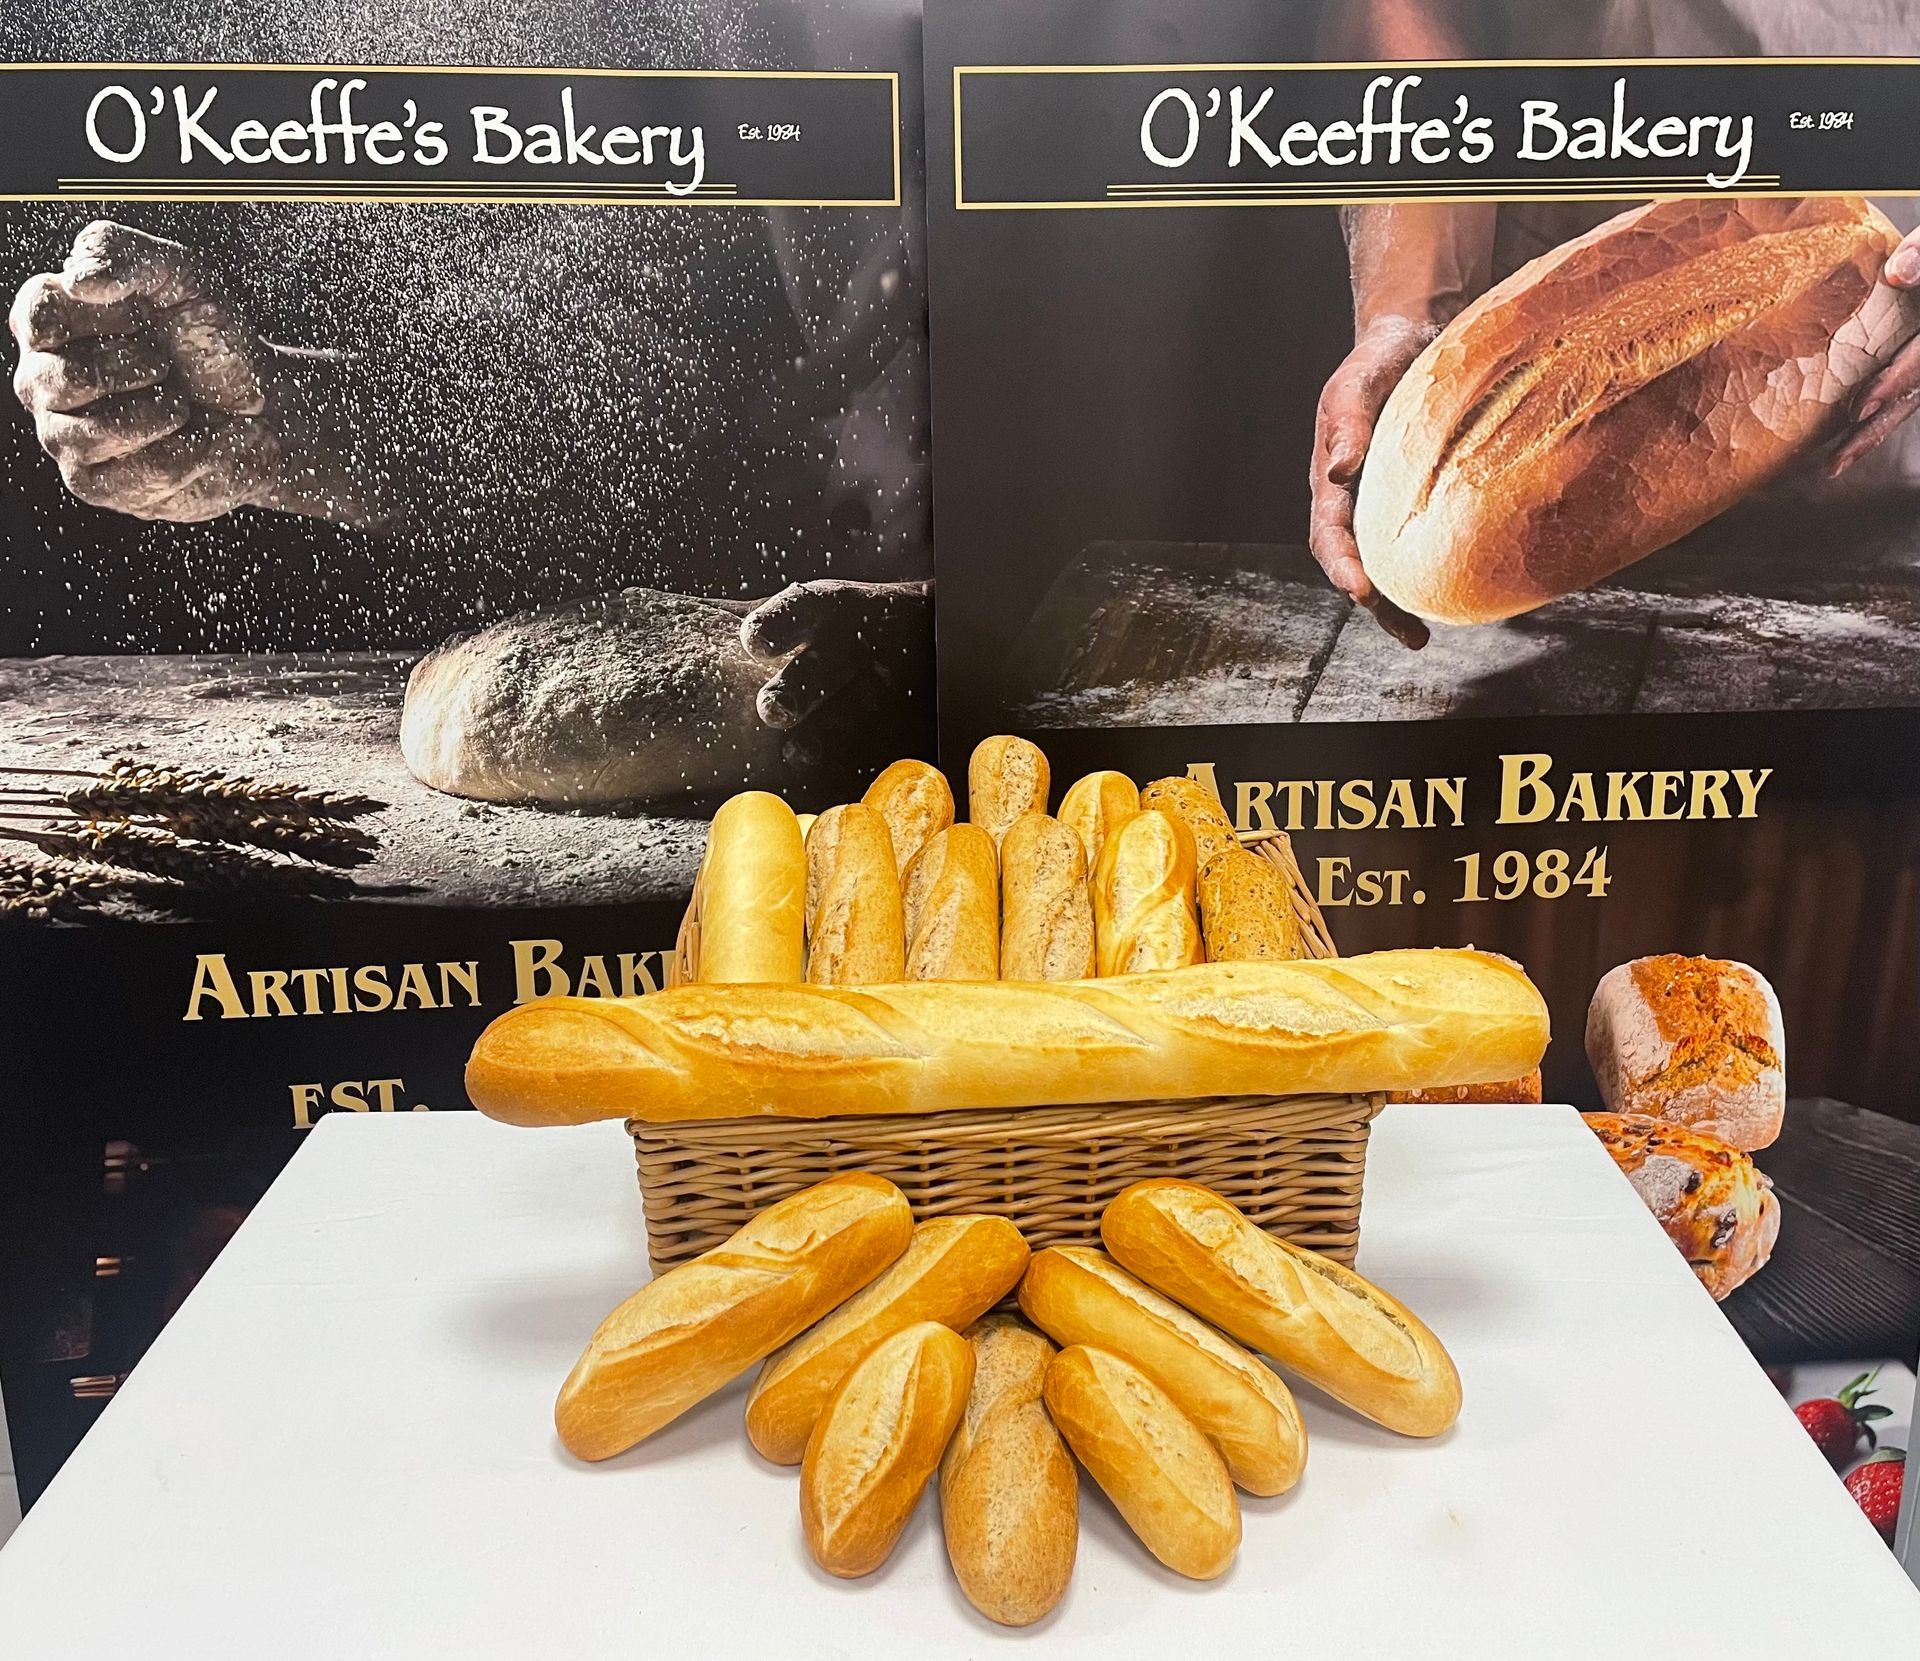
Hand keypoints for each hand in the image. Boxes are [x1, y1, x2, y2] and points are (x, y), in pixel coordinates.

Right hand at [9, 220, 296, 521]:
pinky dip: (189, 453)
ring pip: (93, 434)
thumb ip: (123, 253)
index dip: (98, 319)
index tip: (142, 316)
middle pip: (62, 381)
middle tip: (169, 365)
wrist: (266, 406)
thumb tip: (78, 280)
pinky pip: (136, 475)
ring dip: (164, 415)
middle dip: (138, 370)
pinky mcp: (99, 484)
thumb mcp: (181, 275)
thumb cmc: (212, 337)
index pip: (35, 314)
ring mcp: (65, 436)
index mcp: (53, 324)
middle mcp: (44, 381)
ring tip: (186, 404)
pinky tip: (205, 438)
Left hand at [739, 579, 934, 771]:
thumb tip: (681, 621)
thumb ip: (756, 620)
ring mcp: (896, 689)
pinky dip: (856, 765)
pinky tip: (829, 779)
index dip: (779, 623)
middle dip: (801, 686)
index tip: (752, 641)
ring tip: (796, 751)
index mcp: (834, 608)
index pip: (806, 607)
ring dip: (829, 732)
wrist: (931, 642)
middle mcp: (866, 644)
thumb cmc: (844, 631)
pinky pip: (885, 749)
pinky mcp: (911, 729)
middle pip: (834, 663)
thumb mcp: (810, 613)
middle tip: (770, 709)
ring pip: (864, 710)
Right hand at [1308, 314, 1434, 647]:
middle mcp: (1356, 506)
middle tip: (1408, 631)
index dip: (1343, 566)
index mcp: (1332, 484)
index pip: (1330, 535)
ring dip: (1401, 605)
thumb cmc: (1377, 362)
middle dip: (1377, 604)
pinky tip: (1458, 594)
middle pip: (1357, 566)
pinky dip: (1433, 574)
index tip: (1361, 591)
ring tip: (1421, 637)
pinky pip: (1422, 546)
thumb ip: (1346, 422)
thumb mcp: (1356, 384)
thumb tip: (1339, 468)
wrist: (1412, 343)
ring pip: (1388, 566)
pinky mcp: (1418, 504)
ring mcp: (1386, 509)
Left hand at [1830, 227, 1919, 476]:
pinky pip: (1898, 401)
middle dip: (1874, 429)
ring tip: (1833, 466)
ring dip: (1868, 436)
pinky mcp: (1915, 371)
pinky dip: (1872, 423)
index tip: (1862, 405)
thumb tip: (1896, 275)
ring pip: (1904, 407)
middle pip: (1910, 397)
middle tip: (1837, 459)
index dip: (1893, 383)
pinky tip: (1841, 445)